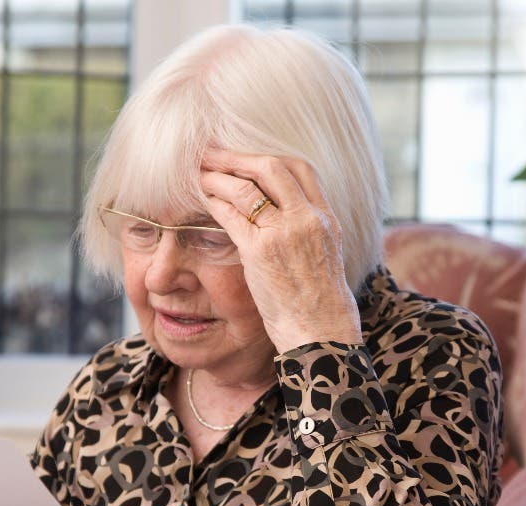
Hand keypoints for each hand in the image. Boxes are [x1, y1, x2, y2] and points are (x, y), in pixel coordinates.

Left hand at [200, 149, 362, 352]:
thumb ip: (308, 231)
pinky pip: (230, 215)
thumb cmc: (320, 302)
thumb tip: (284, 216)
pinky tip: (201, 198)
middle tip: (214, 153)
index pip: (302, 169)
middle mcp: (308, 219)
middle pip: (272, 167)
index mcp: (326, 218)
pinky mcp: (260, 251)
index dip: (271, 157)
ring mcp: (284, 233)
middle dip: (238, 156)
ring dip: (218, 175)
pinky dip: (213, 202)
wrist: (321, 331)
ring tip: (198, 172)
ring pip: (246, 187)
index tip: (249, 157)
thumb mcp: (325, 257)